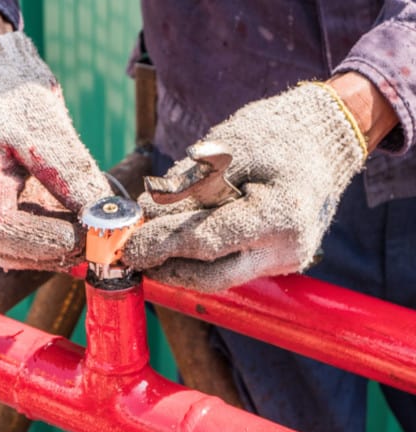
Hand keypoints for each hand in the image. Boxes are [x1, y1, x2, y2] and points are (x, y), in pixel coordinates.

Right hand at [0, 30, 111, 270]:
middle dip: (51, 251)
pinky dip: (51, 236)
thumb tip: (102, 214)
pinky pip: (23, 233)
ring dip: (54, 249)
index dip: (42, 239)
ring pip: (15, 248)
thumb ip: (71, 172)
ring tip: (91, 234)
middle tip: (93, 241)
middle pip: (5, 248)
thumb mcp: (44, 124)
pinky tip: (79, 226)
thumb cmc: (8, 90)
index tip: (80, 235)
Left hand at [123, 83, 368, 291]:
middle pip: (212, 276)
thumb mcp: (228, 147)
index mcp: (280, 214)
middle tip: (133, 253)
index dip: (162, 244)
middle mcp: (287, 248)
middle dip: (166, 267)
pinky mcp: (275, 259)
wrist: (325, 140)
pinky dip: (199, 258)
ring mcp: (284, 259)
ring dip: (179, 265)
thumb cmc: (279, 133)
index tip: (128, 244)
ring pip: (219, 277)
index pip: (207, 241)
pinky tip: (176, 242)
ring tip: (149, 245)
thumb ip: (188, 185)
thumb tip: (148, 214)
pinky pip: (230, 267)